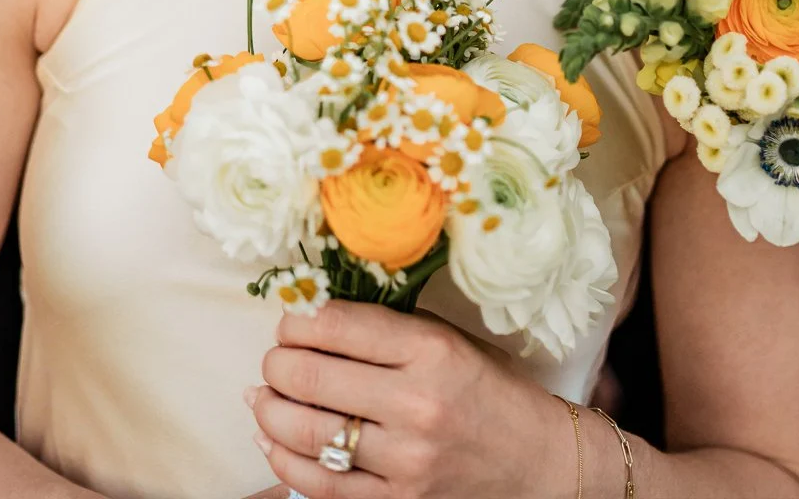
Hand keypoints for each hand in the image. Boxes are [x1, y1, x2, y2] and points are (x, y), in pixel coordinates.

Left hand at [249, 303, 574, 498]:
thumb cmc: (489, 390)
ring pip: (306, 433)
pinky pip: (320, 486)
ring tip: (262, 394)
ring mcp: (405, 461)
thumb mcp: (448, 340)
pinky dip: (283, 460)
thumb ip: (386, 328)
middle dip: (276, 363)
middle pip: (310, 377)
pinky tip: (272, 438)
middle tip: (274, 357)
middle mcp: (416, 404)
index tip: (290, 320)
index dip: (297, 319)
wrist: (537, 462)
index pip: (337, 325)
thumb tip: (311, 318)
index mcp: (431, 350)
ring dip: (268, 409)